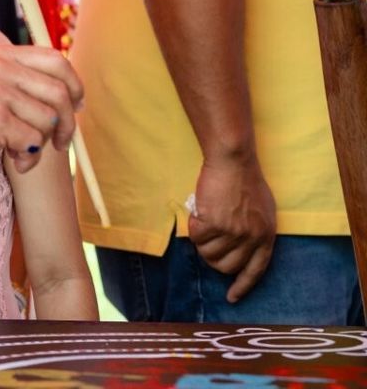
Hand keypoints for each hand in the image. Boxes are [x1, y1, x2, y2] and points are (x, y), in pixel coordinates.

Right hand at [0, 44, 82, 182]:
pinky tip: (13, 161)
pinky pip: (33, 143)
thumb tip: (67, 92)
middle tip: (61, 142)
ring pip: (48, 120)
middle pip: (59, 92)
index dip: (74, 84)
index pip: (54, 59)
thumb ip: (14, 79)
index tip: (76, 105)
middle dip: (67, 123)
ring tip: (20, 152)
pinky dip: (28, 159)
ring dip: (41, 144)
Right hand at [188, 155, 275, 302]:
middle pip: (225, 267)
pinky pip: (196, 237)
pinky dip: (194, 226)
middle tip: (208, 242)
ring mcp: (233, 232)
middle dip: (212, 258)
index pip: (255, 271)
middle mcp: (252, 238)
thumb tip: (240, 248)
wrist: (233, 162)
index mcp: (266, 236)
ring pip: (208, 254)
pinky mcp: (214, 223)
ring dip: (202, 240)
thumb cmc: (246, 180)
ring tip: (204, 221)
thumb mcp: (262, 211)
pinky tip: (199, 212)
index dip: (242, 286)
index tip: (232, 297)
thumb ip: (255, 231)